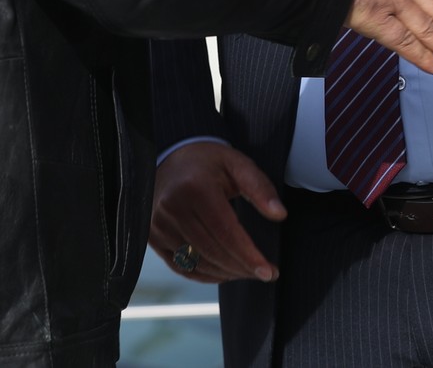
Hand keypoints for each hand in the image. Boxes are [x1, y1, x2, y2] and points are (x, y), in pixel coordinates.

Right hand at [148, 141, 284, 283]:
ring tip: (247, 272)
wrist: (170, 158)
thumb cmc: (208, 162)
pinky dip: (205, 275)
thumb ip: (260, 187)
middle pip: (212, 251)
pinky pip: (181, 266)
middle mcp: (172, 208)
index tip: (269, 271)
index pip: (226, 233)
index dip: (249, 256)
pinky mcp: (153, 237)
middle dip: (242, 268)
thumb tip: (279, 214)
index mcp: (195, 188)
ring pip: (197, 263)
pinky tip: (225, 272)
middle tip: (265, 273)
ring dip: (226, 273)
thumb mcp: (237, 164)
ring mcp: (159, 224)